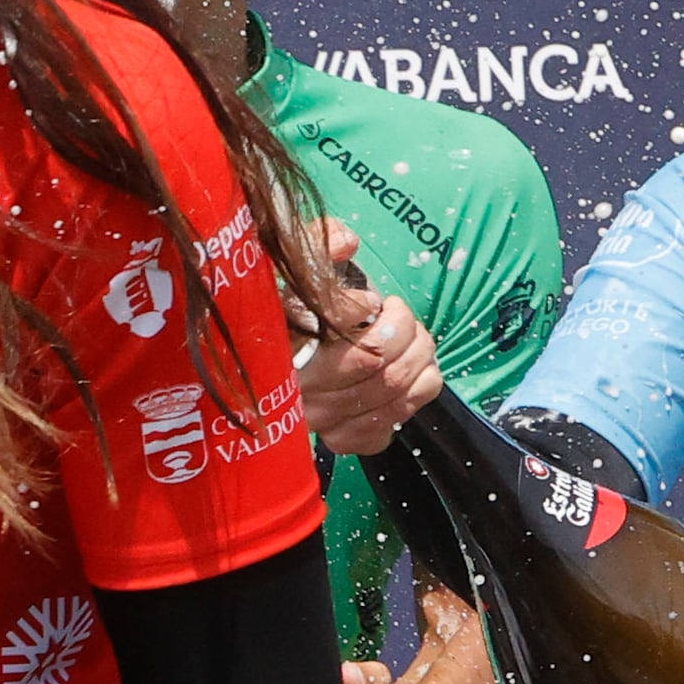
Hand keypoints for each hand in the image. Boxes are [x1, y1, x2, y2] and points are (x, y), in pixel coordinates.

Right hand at [293, 221, 439, 454]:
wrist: (262, 376)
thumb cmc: (284, 317)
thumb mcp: (292, 273)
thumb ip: (316, 246)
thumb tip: (348, 242)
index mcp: (278, 346)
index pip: (335, 325)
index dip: (366, 308)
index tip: (373, 302)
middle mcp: (295, 391)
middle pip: (377, 361)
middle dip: (407, 331)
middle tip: (403, 316)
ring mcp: (320, 421)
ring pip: (395, 389)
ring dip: (421, 356)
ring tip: (414, 339)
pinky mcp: (343, 441)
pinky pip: (397, 419)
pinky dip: (420, 390)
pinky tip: (410, 374)